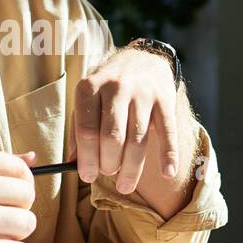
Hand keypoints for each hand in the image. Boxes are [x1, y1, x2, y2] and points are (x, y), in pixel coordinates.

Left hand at [72, 47, 179, 194]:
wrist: (142, 58)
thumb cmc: (108, 87)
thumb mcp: (87, 99)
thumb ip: (78, 130)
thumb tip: (74, 163)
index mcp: (90, 87)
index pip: (86, 131)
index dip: (87, 159)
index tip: (87, 177)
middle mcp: (116, 88)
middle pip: (111, 138)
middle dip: (109, 164)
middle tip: (108, 174)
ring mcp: (142, 93)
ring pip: (137, 140)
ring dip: (131, 169)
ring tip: (125, 185)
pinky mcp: (165, 99)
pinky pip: (167, 132)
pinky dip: (168, 155)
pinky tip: (167, 173)